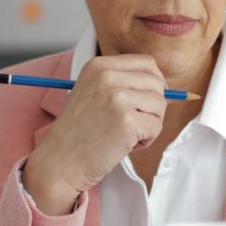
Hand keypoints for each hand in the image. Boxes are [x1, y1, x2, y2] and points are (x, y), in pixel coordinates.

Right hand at [22, 55, 166, 214]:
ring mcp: (117, 98)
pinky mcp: (127, 121)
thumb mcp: (93, 94)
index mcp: (98, 66)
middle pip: (156, 83)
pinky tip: (125, 145)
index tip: (147, 100)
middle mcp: (107, 76)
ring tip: (126, 135)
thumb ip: (122, 83)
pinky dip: (146, 141)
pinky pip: (156, 127)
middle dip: (153, 106)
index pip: (146, 63)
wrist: (60, 162)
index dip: (154, 82)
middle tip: (134, 123)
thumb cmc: (79, 133)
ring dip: (149, 124)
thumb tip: (164, 86)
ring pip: (160, 105)